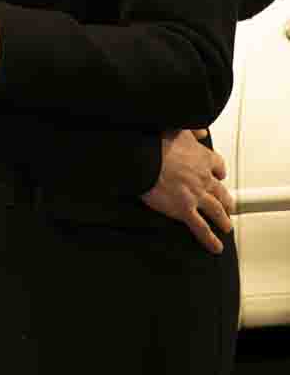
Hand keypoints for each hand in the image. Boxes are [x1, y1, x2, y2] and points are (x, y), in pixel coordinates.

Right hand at [140, 128, 234, 253]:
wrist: (144, 158)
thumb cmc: (156, 143)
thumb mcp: (178, 128)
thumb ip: (193, 131)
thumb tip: (201, 132)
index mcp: (202, 158)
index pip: (218, 166)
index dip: (219, 172)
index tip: (219, 174)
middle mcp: (203, 178)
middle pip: (221, 192)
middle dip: (227, 200)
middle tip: (229, 206)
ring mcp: (195, 196)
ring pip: (216, 211)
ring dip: (223, 220)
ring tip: (227, 227)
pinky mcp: (184, 209)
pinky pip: (201, 227)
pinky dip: (210, 239)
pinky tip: (216, 246)